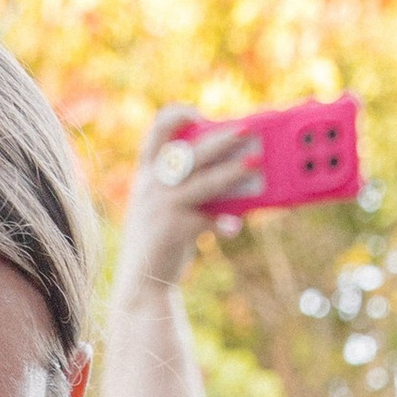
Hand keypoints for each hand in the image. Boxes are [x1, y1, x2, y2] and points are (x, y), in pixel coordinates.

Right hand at [116, 103, 261, 296]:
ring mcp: (162, 207)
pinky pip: (206, 221)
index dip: (175, 116)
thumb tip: (233, 172)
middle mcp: (152, 186)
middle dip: (221, 139)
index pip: (156, 133)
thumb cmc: (161, 242)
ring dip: (231, 171)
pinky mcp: (174, 230)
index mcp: (148, 175)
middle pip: (191, 152)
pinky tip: (235, 227)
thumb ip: (188, 188)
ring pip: (203, 182)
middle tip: (246, 130)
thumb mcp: (165, 208)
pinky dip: (223, 224)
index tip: (196, 111)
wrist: (141, 284)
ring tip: (255, 163)